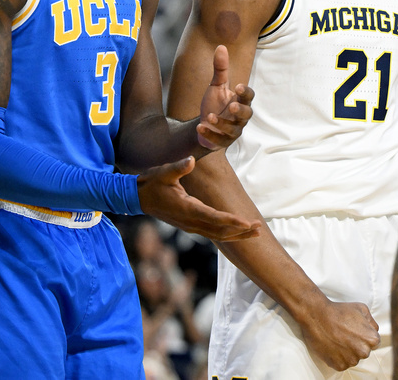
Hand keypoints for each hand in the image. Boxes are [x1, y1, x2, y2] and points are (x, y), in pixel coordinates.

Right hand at [137, 157, 260, 240]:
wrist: (137, 198)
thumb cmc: (152, 183)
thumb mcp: (164, 172)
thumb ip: (179, 167)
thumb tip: (191, 160)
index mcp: (186, 209)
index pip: (213, 218)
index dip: (231, 221)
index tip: (247, 222)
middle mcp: (190, 221)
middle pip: (220, 232)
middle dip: (240, 231)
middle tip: (260, 228)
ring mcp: (190, 226)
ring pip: (217, 235)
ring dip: (237, 235)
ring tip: (256, 232)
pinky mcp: (190, 225)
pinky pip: (212, 234)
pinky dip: (228, 234)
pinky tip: (239, 231)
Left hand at [197, 45, 254, 149]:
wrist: (204, 125)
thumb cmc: (215, 104)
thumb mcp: (216, 86)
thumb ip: (220, 69)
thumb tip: (221, 46)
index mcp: (241, 102)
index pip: (249, 97)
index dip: (245, 92)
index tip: (237, 86)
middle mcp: (240, 118)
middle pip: (247, 114)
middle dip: (240, 111)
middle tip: (231, 106)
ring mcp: (233, 131)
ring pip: (232, 130)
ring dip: (222, 123)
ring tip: (209, 116)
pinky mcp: (223, 142)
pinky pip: (218, 140)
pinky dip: (209, 134)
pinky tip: (199, 127)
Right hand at [299, 299, 379, 370]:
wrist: (318, 317)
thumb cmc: (339, 311)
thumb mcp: (362, 309)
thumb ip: (372, 322)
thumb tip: (373, 330)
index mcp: (371, 339)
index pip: (374, 343)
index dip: (364, 336)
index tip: (356, 332)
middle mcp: (363, 352)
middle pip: (363, 351)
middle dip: (356, 344)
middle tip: (345, 334)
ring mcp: (351, 360)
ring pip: (352, 358)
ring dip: (347, 352)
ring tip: (338, 339)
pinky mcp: (339, 365)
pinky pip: (342, 363)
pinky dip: (338, 357)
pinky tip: (333, 345)